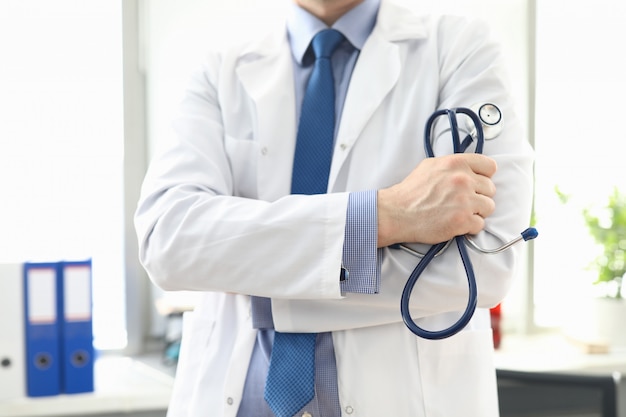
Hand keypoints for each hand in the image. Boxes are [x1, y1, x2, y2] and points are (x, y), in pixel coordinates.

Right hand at [377, 153, 496, 246]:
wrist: (396, 213)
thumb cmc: (410, 192)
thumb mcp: (430, 166)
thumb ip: (452, 166)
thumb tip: (468, 169)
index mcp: (456, 163)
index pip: (490, 167)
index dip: (484, 177)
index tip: (477, 184)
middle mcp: (463, 180)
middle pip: (490, 189)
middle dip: (478, 196)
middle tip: (463, 202)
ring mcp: (464, 201)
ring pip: (489, 207)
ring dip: (476, 212)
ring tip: (460, 213)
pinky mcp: (462, 220)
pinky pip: (480, 225)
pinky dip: (469, 227)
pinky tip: (456, 224)